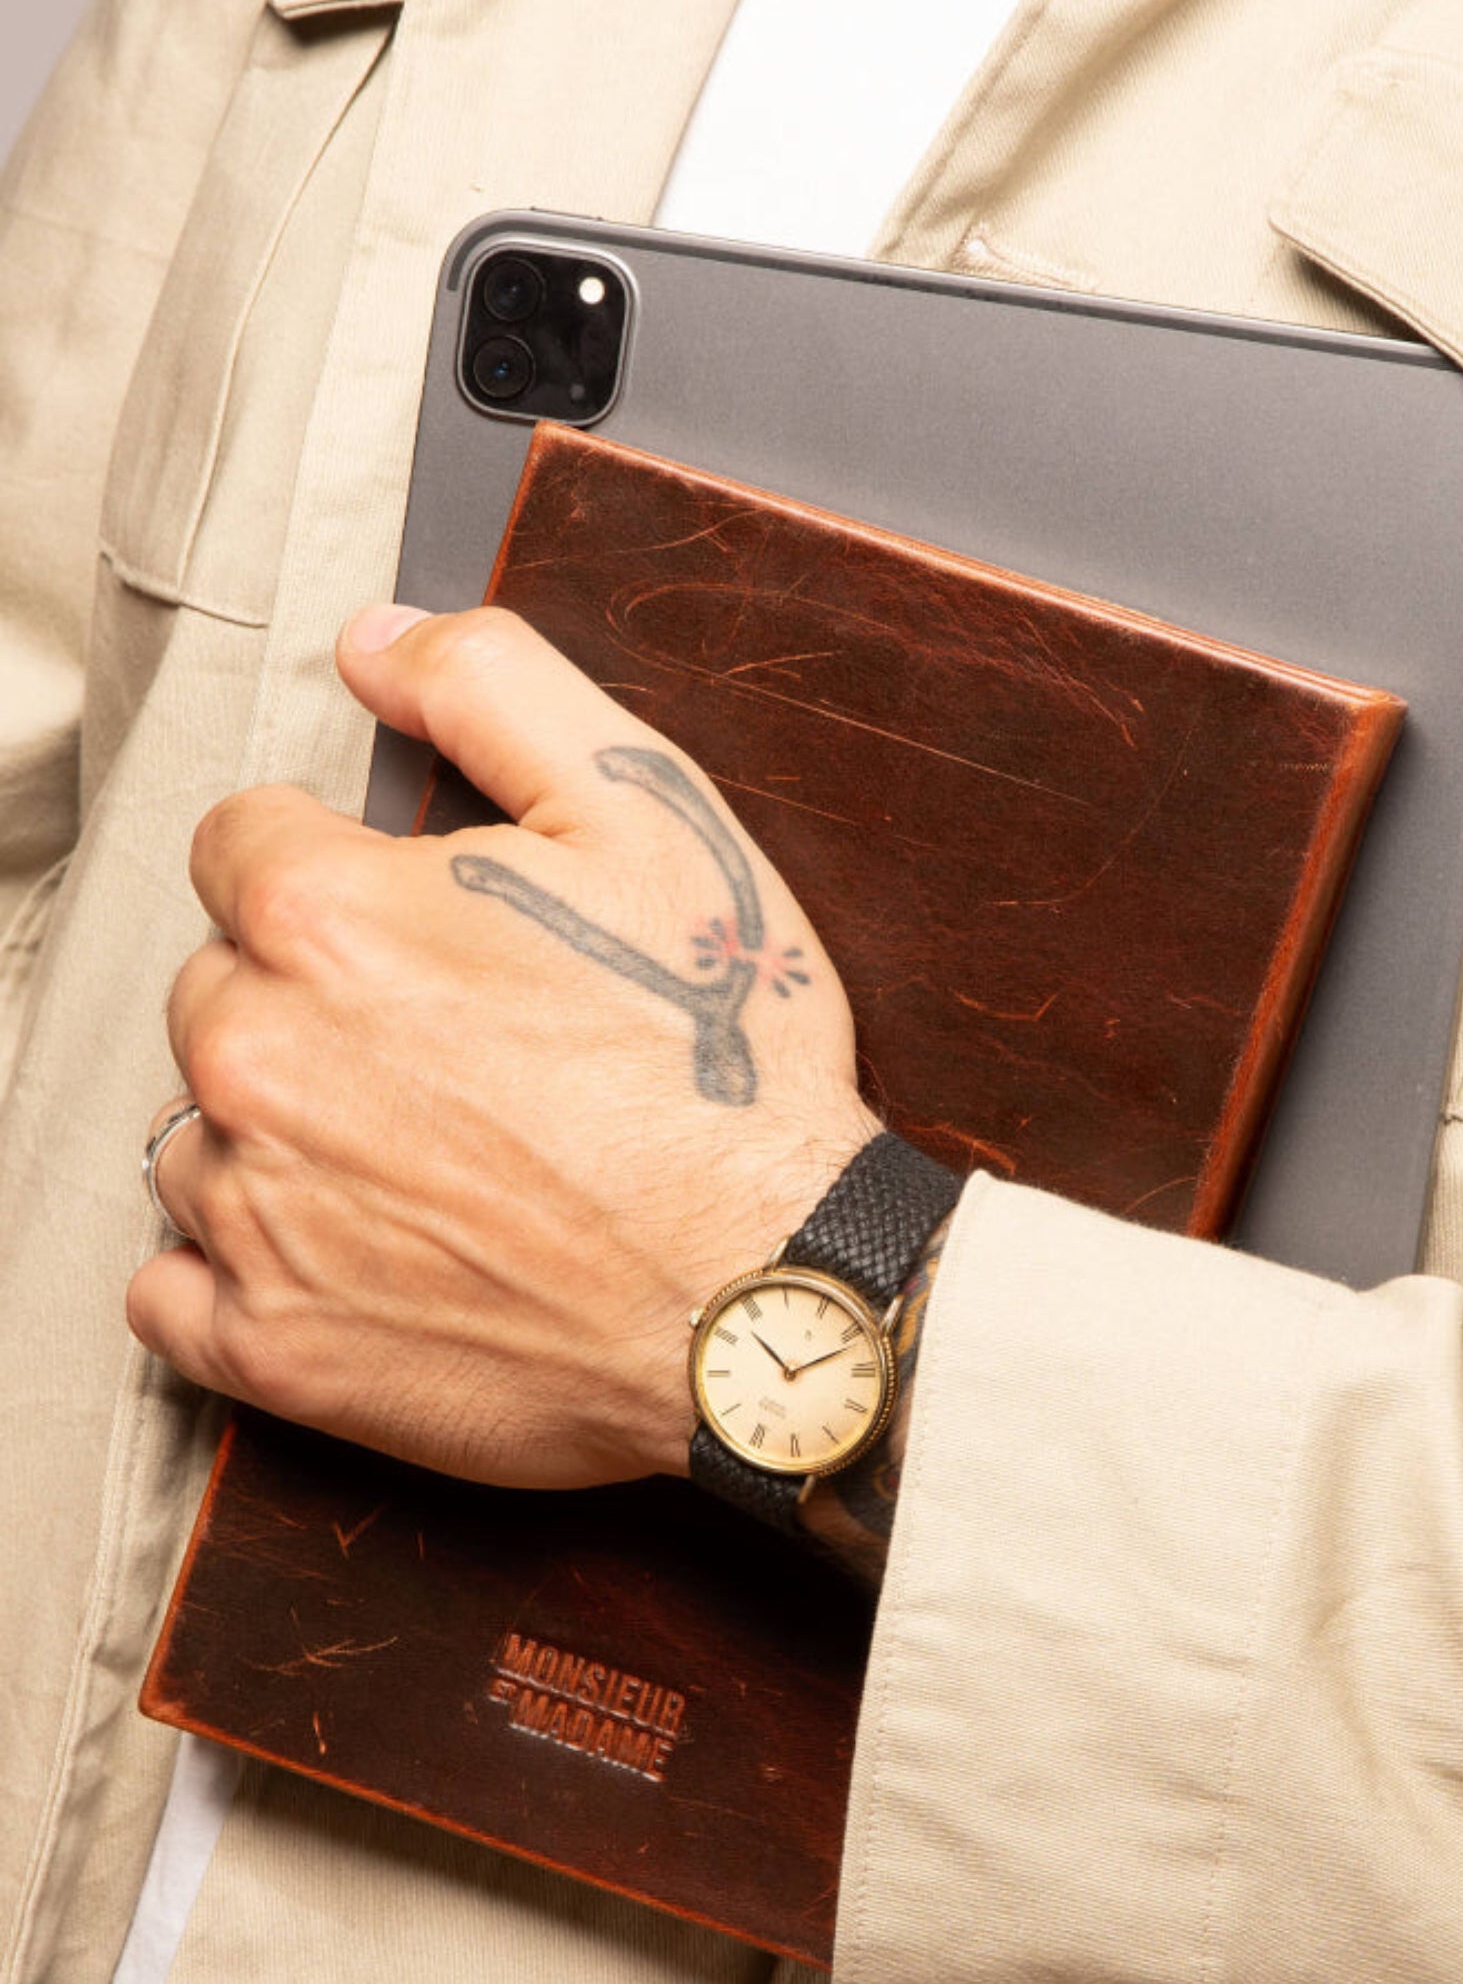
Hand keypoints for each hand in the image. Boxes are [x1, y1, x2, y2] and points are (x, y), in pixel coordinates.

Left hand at [127, 604, 877, 1488]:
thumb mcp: (647, 814)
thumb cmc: (718, 1062)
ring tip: (431, 1163)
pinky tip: (358, 1253)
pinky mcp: (269, 1345)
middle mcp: (256, 1057)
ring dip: (282, 1137)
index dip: (346, 877)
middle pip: (217, 989)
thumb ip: (493, 686)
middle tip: (455, 1056)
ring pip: (201, 1135)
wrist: (768, 1290)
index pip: (242, 845)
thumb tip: (374, 639)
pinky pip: (173, 1287)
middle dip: (311, 1003)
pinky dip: (243, 1270)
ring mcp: (253, 1213)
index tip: (429, 937)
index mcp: (323, 916)